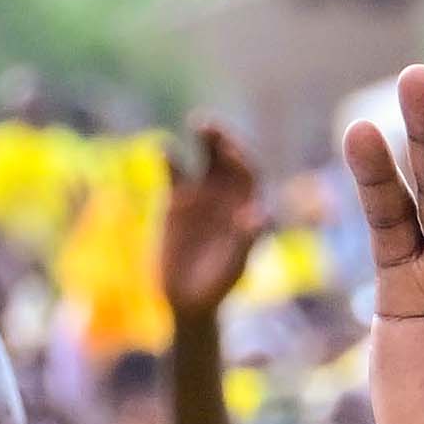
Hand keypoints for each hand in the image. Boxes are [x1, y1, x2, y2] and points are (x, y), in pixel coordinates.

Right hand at [155, 118, 263, 323]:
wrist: (188, 301)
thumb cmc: (217, 287)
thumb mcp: (232, 268)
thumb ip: (246, 241)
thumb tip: (259, 215)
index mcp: (248, 207)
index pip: (249, 176)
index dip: (242, 162)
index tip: (232, 153)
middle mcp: (228, 196)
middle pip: (229, 159)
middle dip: (224, 140)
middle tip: (212, 126)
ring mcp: (203, 195)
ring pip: (206, 158)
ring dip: (205, 139)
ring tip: (198, 122)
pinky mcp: (177, 201)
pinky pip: (175, 173)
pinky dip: (170, 159)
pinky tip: (164, 149)